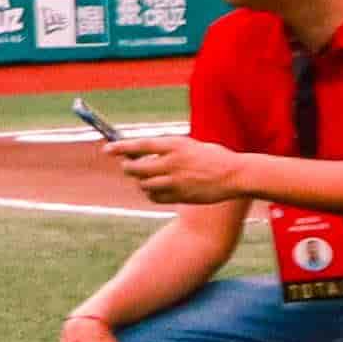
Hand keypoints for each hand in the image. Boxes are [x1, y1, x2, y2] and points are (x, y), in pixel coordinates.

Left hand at [105, 134, 252, 208]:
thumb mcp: (190, 145)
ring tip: (143, 177)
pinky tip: (155, 189)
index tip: (107, 149)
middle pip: (136, 168)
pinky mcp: (179, 196)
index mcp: (175, 144)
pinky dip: (150, 193)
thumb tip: (143, 153)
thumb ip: (168, 149)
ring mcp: (175, 181)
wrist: (235, 175)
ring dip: (139, 182)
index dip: (120, 147)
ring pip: (143, 184)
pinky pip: (154, 197)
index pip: (140, 145)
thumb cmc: (214, 157)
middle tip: (126, 165)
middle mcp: (172, 162)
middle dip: (127, 167)